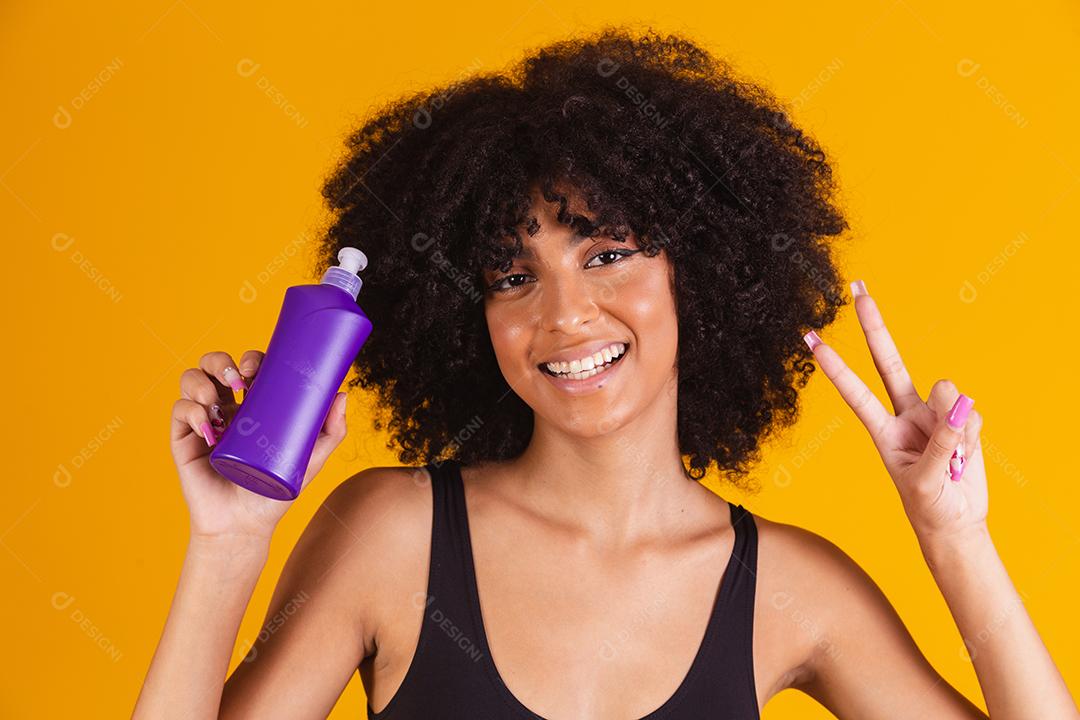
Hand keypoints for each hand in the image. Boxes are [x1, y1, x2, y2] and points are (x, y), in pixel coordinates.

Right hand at [169, 349, 348, 542]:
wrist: (245, 526)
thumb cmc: (276, 492)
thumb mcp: (311, 459)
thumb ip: (331, 431)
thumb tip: (343, 394)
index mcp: (254, 405)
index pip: (249, 367)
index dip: (250, 358)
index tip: (258, 369)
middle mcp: (227, 407)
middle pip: (215, 365)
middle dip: (221, 362)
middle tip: (239, 380)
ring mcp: (203, 421)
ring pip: (192, 380)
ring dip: (201, 382)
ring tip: (217, 404)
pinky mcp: (183, 439)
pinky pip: (178, 411)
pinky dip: (190, 411)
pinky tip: (207, 428)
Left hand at [804, 280, 986, 546]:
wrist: (957, 524)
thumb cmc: (930, 507)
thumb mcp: (925, 481)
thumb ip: (940, 441)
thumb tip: (958, 400)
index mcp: (883, 430)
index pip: (856, 393)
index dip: (836, 368)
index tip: (811, 342)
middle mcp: (906, 414)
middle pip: (889, 362)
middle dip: (874, 326)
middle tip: (857, 289)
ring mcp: (936, 415)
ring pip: (948, 396)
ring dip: (955, 427)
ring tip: (952, 460)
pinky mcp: (965, 420)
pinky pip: (974, 417)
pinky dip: (973, 440)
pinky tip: (966, 457)